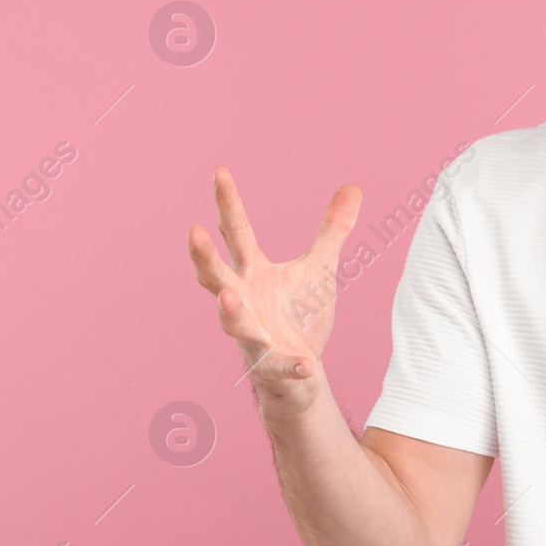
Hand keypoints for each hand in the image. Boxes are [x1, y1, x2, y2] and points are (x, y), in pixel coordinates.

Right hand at [187, 166, 361, 416]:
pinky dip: (291, 366)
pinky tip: (306, 365)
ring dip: (230, 312)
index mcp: (254, 273)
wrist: (301, 374)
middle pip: (216, 276)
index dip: (228, 203)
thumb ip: (333, 230)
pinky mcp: (274, 366)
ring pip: (234, 324)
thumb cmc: (300, 316)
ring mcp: (254, 335)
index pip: (236, 232)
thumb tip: (353, 187)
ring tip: (227, 297)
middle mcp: (244, 301)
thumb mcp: (320, 267)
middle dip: (204, 256)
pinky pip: (280, 366)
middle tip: (192, 232)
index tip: (220, 171)